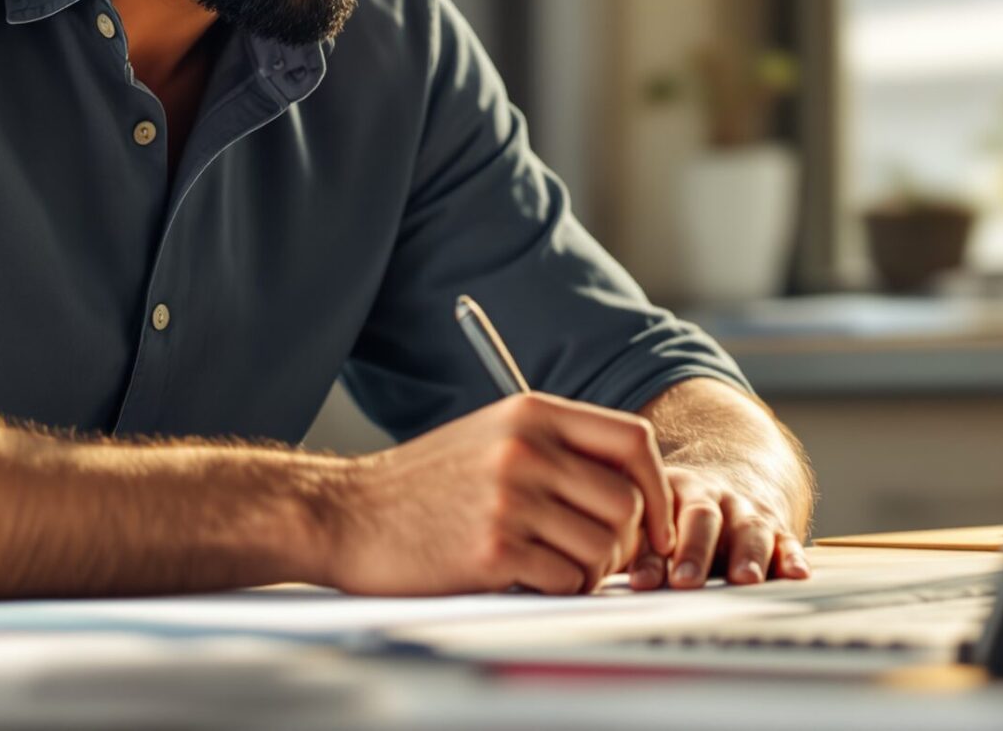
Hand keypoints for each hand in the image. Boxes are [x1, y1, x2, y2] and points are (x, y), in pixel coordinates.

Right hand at [318, 392, 675, 595]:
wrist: (345, 514)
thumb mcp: (491, 436)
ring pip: (604, 546)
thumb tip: (634, 488)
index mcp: (531, 414)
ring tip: (558, 567)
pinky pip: (568, 579)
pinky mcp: (494, 550)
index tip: (657, 521)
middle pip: (627, 502)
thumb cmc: (422, 485)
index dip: (658, 487)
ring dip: (593, 570)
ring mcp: (510, 499)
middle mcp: (526, 449)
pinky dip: (561, 587)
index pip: (633, 440)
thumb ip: (555, 447)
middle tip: (600, 557)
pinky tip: (530, 578)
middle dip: (626, 542)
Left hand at [626, 464, 811, 589]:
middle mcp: (712, 496)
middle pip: (704, 518)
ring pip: (749, 528)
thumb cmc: (674, 511)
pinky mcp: (777, 528)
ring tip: (744, 579)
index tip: (642, 582)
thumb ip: (630, 545)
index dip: (652, 553)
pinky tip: (797, 574)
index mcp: (672, 489)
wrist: (731, 472)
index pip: (660, 517)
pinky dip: (792, 557)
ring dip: (747, 555)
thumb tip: (592, 579)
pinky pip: (787, 540)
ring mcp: (747, 511)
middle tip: (686, 581)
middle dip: (695, 551)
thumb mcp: (650, 513)